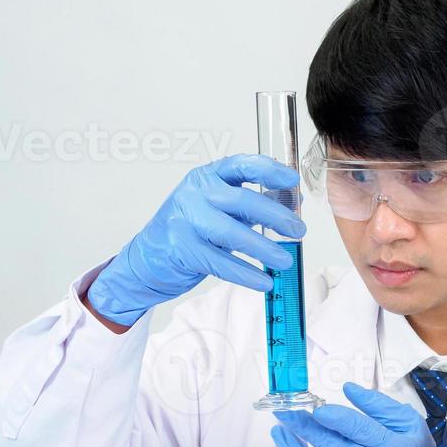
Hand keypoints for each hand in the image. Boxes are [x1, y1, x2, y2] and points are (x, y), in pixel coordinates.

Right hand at [85, 155, 304, 326]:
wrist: (149, 257)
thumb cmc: (189, 229)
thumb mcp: (217, 208)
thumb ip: (249, 204)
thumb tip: (290, 203)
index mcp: (207, 177)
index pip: (240, 165)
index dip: (269, 170)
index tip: (292, 179)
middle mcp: (195, 193)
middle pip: (241, 200)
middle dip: (274, 216)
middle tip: (297, 230)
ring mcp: (185, 220)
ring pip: (231, 232)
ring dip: (263, 248)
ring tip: (285, 260)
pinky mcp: (182, 249)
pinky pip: (220, 262)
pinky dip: (245, 274)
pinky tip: (264, 281)